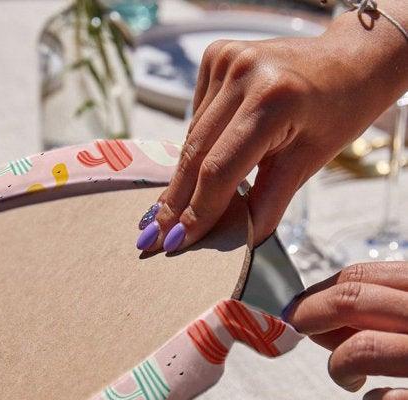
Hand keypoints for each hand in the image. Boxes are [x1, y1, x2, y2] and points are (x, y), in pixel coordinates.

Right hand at [136, 5, 407, 251]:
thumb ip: (268, 204)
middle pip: (196, 154)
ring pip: (192, 137)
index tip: (175, 242)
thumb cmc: (337, 113)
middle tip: (152, 236)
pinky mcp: (217, 55)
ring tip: (166, 212)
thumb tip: (235, 241)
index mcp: (272, 100)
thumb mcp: (308, 163)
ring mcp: (226, 58)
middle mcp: (243, 72)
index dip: (197, 212)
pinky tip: (201, 162)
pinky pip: (197, 116)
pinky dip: (197, 145)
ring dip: (182, 177)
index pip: (219, 170)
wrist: (349, 61)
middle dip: (176, 201)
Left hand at [284, 262, 407, 399]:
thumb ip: (379, 312)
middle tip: (294, 332)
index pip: (362, 277)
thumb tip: (317, 323)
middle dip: (308, 316)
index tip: (294, 310)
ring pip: (360, 348)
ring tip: (350, 379)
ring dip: (341, 366)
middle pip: (352, 300)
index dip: (316, 294)